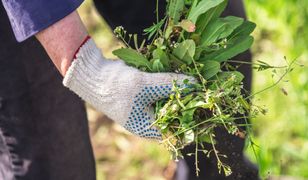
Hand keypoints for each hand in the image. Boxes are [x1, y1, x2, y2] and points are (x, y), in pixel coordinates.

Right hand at [63, 38, 193, 139]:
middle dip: (189, 101)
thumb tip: (197, 83)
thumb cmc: (115, 86)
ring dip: (180, 90)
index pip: (178, 131)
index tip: (205, 104)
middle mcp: (150, 121)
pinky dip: (170, 83)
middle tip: (201, 87)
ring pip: (171, 101)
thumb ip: (170, 84)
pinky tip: (178, 73)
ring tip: (193, 78)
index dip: (193, 120)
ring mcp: (147, 107)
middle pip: (177, 115)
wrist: (94, 74)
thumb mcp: (145, 85)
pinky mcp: (146, 94)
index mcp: (148, 128)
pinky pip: (163, 91)